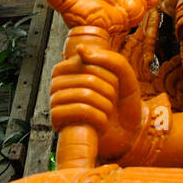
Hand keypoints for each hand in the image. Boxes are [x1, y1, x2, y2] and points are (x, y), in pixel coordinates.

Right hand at [49, 44, 143, 161]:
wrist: (127, 132)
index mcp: (72, 66)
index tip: (115, 86)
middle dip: (110, 93)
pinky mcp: (56, 118)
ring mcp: (56, 99)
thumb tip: (81, 49)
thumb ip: (109, 59)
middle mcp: (59, 80)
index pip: (91, 61)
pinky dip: (100, 119)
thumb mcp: (124, 75)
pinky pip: (81, 111)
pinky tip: (101, 124)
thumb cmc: (122, 103)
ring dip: (106, 107)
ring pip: (86, 95)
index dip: (111, 75)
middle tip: (111, 103)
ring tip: (107, 113)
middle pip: (90, 79)